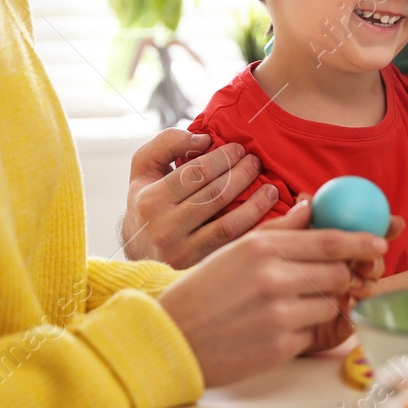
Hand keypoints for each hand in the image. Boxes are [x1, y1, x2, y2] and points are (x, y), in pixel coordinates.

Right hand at [120, 129, 277, 266]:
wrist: (136, 251)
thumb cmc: (146, 202)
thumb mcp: (144, 168)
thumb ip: (167, 143)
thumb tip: (203, 140)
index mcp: (149, 201)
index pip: (196, 173)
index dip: (223, 157)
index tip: (239, 148)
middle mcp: (163, 229)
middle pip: (215, 195)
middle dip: (242, 174)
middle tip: (256, 162)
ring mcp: (181, 253)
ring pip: (228, 223)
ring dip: (256, 203)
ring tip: (270, 188)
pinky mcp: (197, 267)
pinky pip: (232, 246)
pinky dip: (254, 229)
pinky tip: (268, 216)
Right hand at [155, 201, 387, 386]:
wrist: (171, 338)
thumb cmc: (204, 292)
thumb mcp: (235, 250)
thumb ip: (278, 230)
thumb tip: (311, 207)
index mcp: (261, 247)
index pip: (327, 241)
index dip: (360, 242)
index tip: (380, 242)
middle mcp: (272, 278)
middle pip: (336, 272)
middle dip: (342, 276)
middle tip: (338, 278)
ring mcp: (278, 314)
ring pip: (330, 304)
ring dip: (322, 305)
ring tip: (291, 306)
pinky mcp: (280, 346)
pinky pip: (313, 332)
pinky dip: (304, 329)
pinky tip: (277, 327)